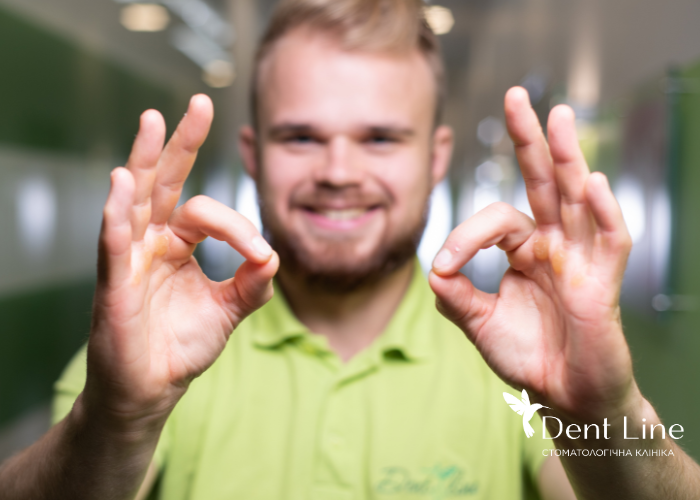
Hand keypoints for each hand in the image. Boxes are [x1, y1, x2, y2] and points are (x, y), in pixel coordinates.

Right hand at [84, 95, 278, 425]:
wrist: (154, 388)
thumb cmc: (183, 345)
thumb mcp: (229, 310)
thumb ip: (253, 283)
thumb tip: (274, 253)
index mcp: (178, 244)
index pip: (207, 213)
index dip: (239, 228)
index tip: (262, 258)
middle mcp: (152, 242)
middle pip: (165, 183)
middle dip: (182, 144)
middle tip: (200, 104)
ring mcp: (130, 258)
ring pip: (135, 200)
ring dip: (145, 160)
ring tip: (153, 122)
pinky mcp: (114, 283)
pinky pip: (114, 243)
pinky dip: (117, 213)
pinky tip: (122, 182)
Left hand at [429, 87, 636, 420]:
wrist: (561, 395)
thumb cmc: (526, 354)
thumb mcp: (477, 322)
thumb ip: (454, 294)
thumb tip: (434, 266)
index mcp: (524, 249)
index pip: (496, 218)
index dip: (465, 234)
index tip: (446, 267)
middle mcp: (553, 243)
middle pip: (542, 181)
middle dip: (529, 140)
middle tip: (516, 96)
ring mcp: (580, 257)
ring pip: (576, 196)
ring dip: (567, 156)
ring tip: (558, 116)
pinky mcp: (602, 280)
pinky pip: (608, 239)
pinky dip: (601, 211)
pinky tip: (588, 181)